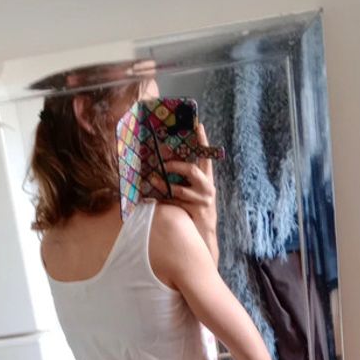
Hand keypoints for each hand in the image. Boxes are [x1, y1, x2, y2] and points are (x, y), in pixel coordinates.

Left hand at [148, 123, 219, 265]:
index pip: (206, 156)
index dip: (202, 141)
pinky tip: (152, 196)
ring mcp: (203, 201)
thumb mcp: (193, 191)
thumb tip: (163, 164)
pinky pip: (175, 203)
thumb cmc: (195, 210)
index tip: (198, 125)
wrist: (204, 234)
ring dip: (163, 184)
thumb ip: (184, 179)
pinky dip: (163, 199)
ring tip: (151, 178)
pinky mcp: (195, 212)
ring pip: (180, 189)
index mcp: (208, 178)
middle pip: (193, 171)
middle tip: (162, 163)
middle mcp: (208, 187)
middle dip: (175, 166)